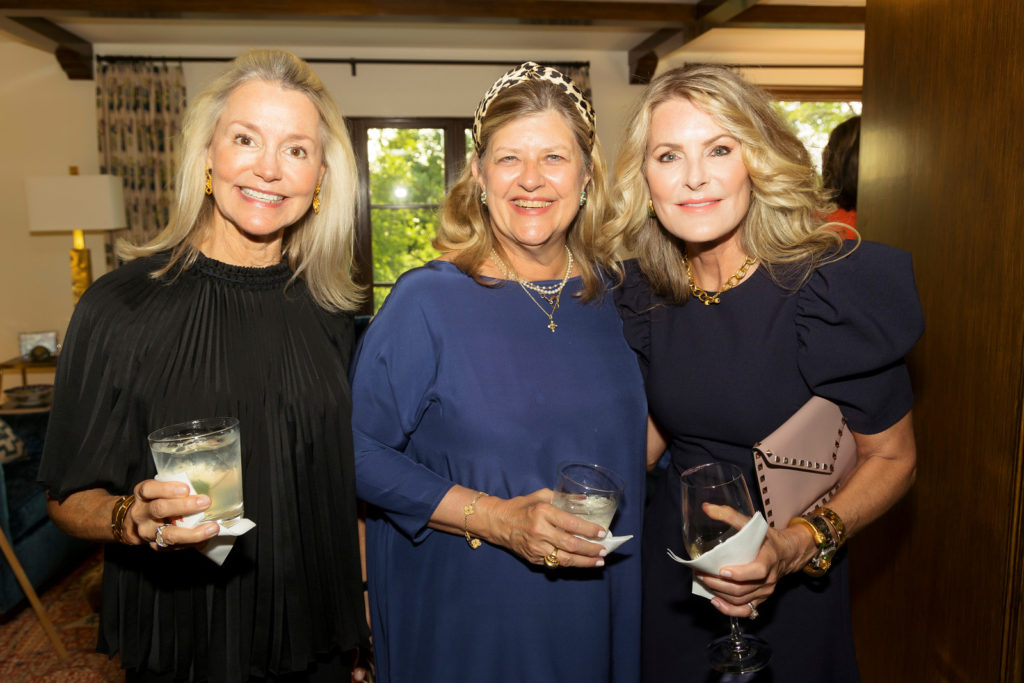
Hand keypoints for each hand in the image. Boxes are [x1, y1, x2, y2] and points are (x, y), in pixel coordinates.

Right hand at [128, 479, 220, 549]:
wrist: (135, 523)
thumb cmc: (155, 501)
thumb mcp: (160, 490)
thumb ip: (176, 488)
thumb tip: (206, 488)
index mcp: (142, 495)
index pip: (149, 489)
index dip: (167, 489)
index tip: (186, 489)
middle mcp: (141, 513)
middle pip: (159, 509)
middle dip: (184, 507)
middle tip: (205, 503)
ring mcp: (147, 532)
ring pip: (168, 534)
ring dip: (192, 532)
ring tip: (212, 528)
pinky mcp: (155, 546)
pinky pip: (175, 546)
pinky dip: (193, 543)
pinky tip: (206, 539)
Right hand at [483, 489, 607, 567]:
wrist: (497, 522)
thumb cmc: (521, 506)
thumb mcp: (541, 495)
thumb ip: (564, 497)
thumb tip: (585, 500)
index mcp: (543, 513)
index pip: (571, 524)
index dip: (589, 530)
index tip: (602, 532)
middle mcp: (540, 532)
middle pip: (571, 545)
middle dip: (591, 549)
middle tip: (604, 550)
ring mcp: (536, 548)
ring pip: (565, 559)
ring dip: (585, 562)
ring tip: (599, 561)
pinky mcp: (534, 559)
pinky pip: (556, 564)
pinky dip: (571, 564)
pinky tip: (582, 562)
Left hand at [693, 503, 814, 617]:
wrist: (786, 554)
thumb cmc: (767, 538)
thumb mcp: (753, 524)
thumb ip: (730, 515)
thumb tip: (707, 508)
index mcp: (769, 560)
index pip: (757, 571)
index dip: (740, 574)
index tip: (721, 570)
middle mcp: (768, 579)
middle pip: (742, 589)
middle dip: (718, 584)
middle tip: (701, 574)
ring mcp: (765, 592)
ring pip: (740, 600)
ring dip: (719, 593)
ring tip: (704, 581)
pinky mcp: (761, 600)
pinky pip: (745, 611)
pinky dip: (729, 610)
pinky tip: (715, 601)